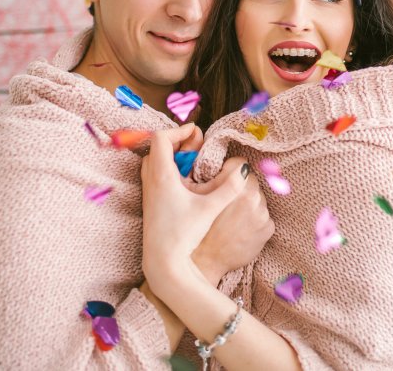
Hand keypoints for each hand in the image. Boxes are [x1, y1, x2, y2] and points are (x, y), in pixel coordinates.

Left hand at [140, 124, 249, 293]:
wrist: (163, 263)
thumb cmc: (183, 235)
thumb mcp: (210, 208)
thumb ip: (229, 187)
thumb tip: (244, 169)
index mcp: (161, 176)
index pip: (161, 138)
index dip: (179, 130)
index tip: (196, 132)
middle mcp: (150, 181)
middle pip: (156, 147)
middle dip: (177, 142)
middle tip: (196, 146)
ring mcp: (148, 192)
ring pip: (154, 162)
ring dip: (172, 156)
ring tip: (192, 162)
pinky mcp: (150, 203)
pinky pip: (155, 175)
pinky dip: (168, 169)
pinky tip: (187, 182)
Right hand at [192, 163, 274, 285]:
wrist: (206, 259)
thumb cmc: (200, 227)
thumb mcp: (199, 195)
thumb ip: (212, 176)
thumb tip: (218, 165)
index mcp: (236, 184)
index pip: (241, 164)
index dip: (231, 171)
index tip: (226, 180)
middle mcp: (253, 196)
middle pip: (251, 182)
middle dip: (241, 189)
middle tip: (228, 203)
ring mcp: (262, 213)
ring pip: (258, 200)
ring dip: (249, 205)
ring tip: (234, 219)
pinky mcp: (268, 228)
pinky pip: (264, 218)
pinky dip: (255, 222)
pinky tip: (242, 229)